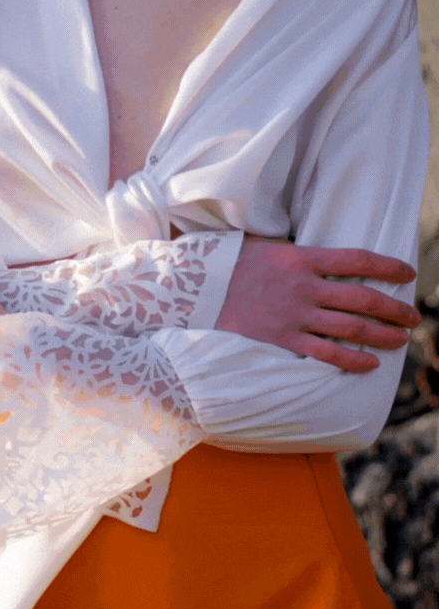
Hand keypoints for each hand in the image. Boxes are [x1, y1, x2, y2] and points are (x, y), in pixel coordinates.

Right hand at [215, 235, 420, 372]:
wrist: (193, 289)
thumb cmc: (227, 264)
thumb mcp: (264, 246)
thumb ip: (295, 252)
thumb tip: (316, 257)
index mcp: (302, 257)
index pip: (357, 260)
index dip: (388, 267)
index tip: (408, 274)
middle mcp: (304, 286)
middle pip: (363, 297)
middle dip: (395, 308)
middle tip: (414, 316)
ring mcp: (294, 315)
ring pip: (351, 327)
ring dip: (382, 334)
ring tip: (401, 340)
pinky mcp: (282, 339)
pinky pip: (325, 353)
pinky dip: (352, 360)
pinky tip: (370, 363)